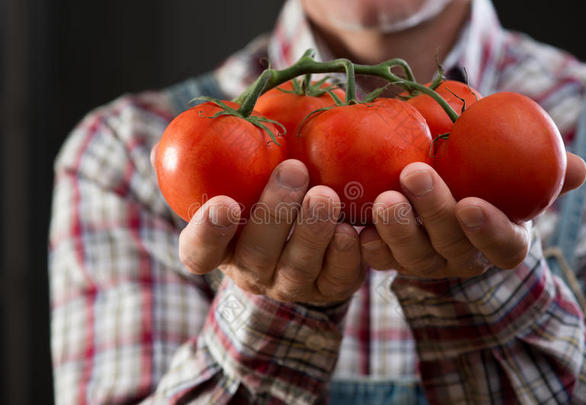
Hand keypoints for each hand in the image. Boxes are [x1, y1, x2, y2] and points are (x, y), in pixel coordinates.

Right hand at [163, 154, 364, 304]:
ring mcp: (291, 284)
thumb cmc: (258, 206)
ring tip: (326, 195)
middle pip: (257, 253)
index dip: (208, 232)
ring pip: (298, 266)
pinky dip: (344, 254)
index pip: (200, 251)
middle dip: (274, 211)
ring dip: (312, 231)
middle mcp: (253, 271)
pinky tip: (351, 229)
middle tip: (293, 170)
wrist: (300, 251)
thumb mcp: (229, 186)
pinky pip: (337, 277)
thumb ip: (202, 166)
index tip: (223, 203)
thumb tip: (160, 149)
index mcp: (220, 248)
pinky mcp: (330, 289)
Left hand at [360, 153, 585, 277]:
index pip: (504, 246)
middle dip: (432, 212)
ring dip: (397, 229)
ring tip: (383, 198)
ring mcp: (425, 261)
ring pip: (412, 256)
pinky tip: (356, 227)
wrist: (442, 187)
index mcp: (500, 238)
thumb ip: (545, 167)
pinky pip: (379, 259)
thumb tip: (577, 167)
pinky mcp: (392, 258)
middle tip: (413, 175)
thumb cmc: (485, 178)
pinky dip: (368, 246)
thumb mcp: (516, 169)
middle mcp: (462, 256)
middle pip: (450, 244)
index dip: (488, 230)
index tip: (471, 204)